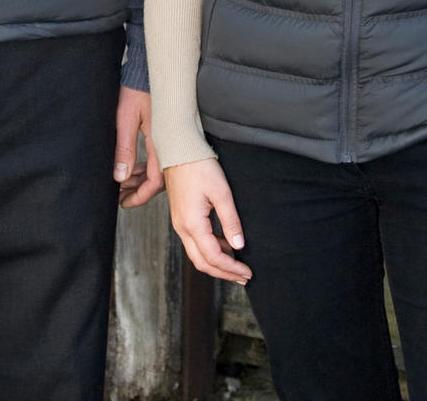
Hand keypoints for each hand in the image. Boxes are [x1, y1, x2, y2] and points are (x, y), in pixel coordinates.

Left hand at [113, 87, 163, 208]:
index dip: (141, 196)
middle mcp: (167, 143)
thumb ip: (124, 148)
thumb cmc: (137, 88)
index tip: (125, 202)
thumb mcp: (125, 118)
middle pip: (158, 179)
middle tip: (121, 197)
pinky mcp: (163, 134)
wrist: (147, 70)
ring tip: (123, 186)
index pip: (155, 180)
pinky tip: (133, 170)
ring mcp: (166, 139)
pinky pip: (157, 158)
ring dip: (140, 180)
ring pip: (158, 169)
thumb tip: (120, 176)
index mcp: (160, 142)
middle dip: (139, 192)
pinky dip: (144, 168)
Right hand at [164, 158, 251, 284]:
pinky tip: (224, 246)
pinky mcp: (181, 216)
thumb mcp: (221, 192)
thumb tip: (239, 245)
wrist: (178, 149)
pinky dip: (209, 250)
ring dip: (216, 263)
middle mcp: (182, 227)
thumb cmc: (199, 166)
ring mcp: (179, 222)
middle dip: (223, 273)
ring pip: (196, 254)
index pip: (213, 257)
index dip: (231, 268)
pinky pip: (194, 242)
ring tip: (236, 265)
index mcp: (192, 224)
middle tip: (243, 277)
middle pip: (202, 262)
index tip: (247, 272)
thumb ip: (230, 221)